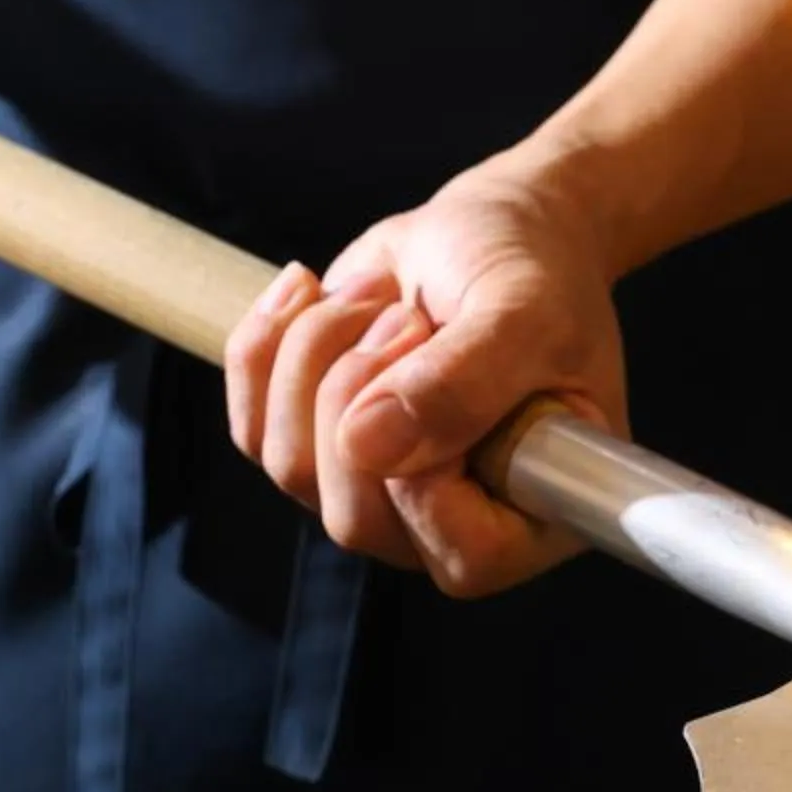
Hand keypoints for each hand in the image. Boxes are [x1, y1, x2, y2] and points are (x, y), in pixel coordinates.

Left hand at [223, 168, 628, 595]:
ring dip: (318, 354)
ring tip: (380, 298)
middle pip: (356, 520)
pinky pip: (250, 426)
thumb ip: (463, 385)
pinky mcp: (312, 447)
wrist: (490, 234)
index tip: (433, 368)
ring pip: (293, 467)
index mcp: (534, 515)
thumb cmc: (541, 278)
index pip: (464, 557)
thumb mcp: (528, 317)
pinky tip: (319, 294)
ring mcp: (374, 493)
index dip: (428, 479)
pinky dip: (270, 343)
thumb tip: (365, 447)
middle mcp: (449, 525)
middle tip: (408, 319)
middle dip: (359, 393)